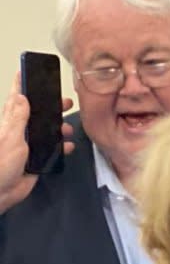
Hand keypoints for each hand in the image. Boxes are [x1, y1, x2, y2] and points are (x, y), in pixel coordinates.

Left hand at [0, 73, 73, 213]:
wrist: (0, 192)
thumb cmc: (0, 165)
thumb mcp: (11, 137)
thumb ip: (17, 117)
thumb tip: (21, 96)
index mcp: (10, 122)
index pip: (17, 98)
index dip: (21, 84)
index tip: (26, 71)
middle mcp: (20, 132)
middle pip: (37, 113)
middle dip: (51, 106)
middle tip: (64, 101)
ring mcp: (29, 145)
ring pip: (48, 131)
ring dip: (59, 128)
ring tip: (68, 127)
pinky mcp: (37, 159)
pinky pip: (53, 150)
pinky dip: (63, 147)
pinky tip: (68, 146)